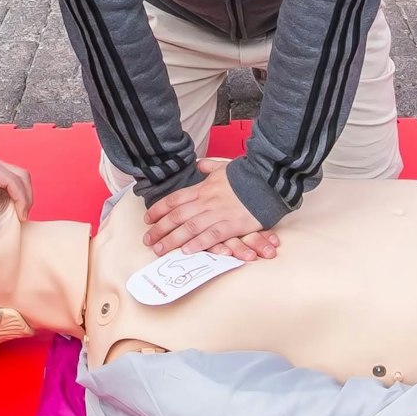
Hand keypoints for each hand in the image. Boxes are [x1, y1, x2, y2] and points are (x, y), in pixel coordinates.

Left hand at [143, 157, 277, 258]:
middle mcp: (207, 201)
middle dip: (160, 229)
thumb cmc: (247, 175)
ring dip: (172, 240)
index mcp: (203, 188)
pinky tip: (186, 251)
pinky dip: (198, 243)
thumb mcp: (224, 167)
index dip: (159, 210)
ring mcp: (219, 213)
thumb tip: (198, 164)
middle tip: (147, 240)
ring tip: (160, 250)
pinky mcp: (232, 224)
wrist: (268, 179)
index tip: (148, 219)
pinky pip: (211, 235)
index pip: (175, 200)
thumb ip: (208, 167)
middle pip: (177, 216)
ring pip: (190, 228)